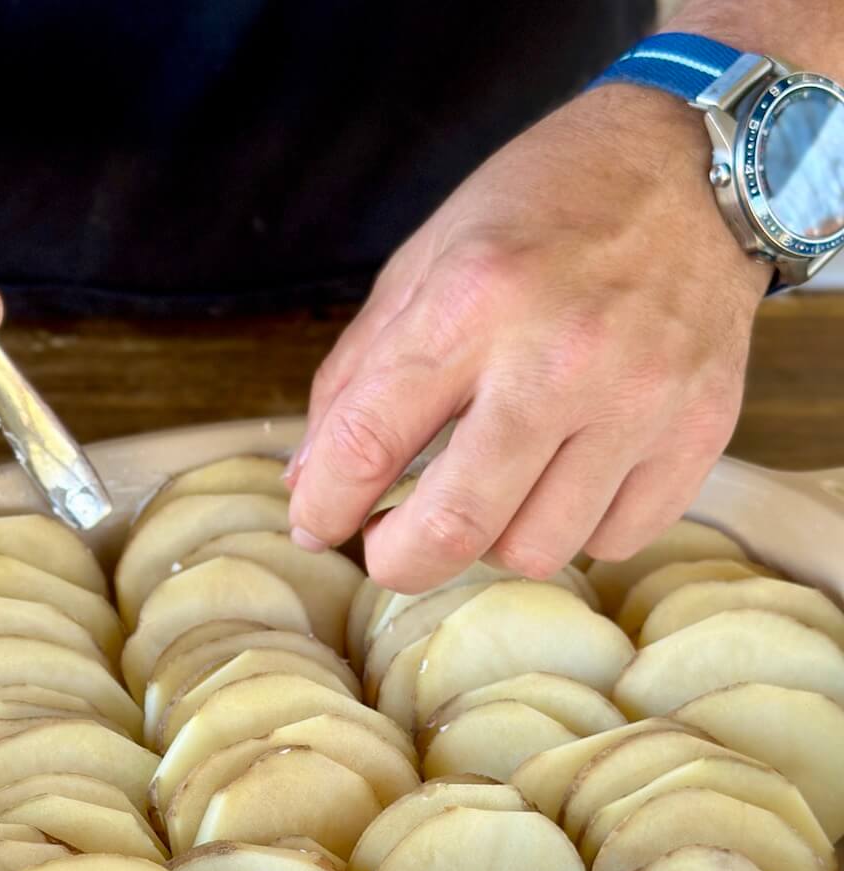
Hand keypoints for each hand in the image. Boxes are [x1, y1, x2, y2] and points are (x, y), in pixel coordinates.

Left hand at [286, 84, 769, 591]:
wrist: (697, 167)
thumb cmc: (546, 212)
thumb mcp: (428, 262)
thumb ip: (357, 377)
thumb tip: (311, 484)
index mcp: (473, 300)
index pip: (367, 443)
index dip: (323, 507)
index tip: (317, 523)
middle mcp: (558, 357)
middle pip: (455, 528)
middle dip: (399, 561)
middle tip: (390, 546)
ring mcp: (637, 401)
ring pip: (537, 550)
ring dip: (497, 538)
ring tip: (496, 489)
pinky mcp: (699, 432)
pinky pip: (617, 540)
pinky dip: (581, 527)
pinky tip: (572, 475)